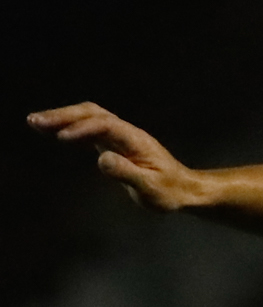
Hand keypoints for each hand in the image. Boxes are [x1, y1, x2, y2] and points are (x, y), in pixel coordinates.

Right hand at [27, 103, 209, 211]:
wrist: (183, 190)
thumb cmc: (169, 192)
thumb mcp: (151, 188)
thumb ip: (128, 174)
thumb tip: (102, 159)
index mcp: (136, 140)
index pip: (105, 125)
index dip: (83, 129)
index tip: (62, 137)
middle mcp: (126, 133)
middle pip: (92, 113)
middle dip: (64, 116)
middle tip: (36, 121)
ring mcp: (119, 136)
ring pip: (88, 117)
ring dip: (62, 117)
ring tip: (35, 122)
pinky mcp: (113, 143)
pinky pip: (88, 128)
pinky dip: (68, 126)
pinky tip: (51, 130)